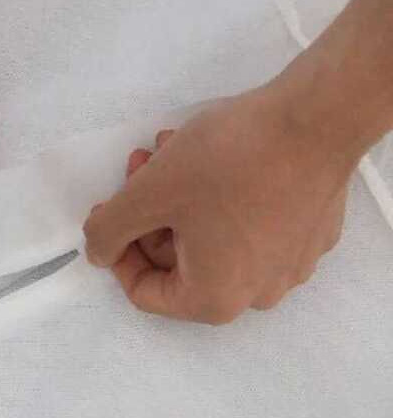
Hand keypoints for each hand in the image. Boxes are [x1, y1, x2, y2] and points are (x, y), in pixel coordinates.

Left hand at [84, 83, 354, 323]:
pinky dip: (218, 195)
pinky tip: (207, 152)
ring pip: (209, 236)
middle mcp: (257, 293)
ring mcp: (290, 264)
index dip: (116, 251)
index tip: (108, 211)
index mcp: (215, 299)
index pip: (145, 293)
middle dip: (149, 212)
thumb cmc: (230, 162)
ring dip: (178, 196)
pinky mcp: (309, 232)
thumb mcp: (149, 194)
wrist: (317, 118)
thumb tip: (99, 252)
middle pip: (178, 262)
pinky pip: (248, 224)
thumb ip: (109, 230)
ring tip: (167, 147)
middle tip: (139, 165)